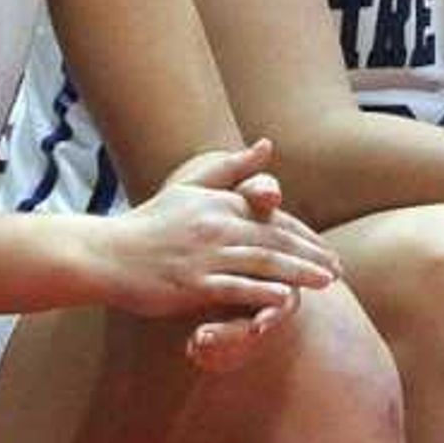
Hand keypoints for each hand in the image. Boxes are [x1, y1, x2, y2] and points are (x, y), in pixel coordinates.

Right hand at [94, 139, 343, 329]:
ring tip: (326, 282)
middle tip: (338, 270)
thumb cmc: (150, 222)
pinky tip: (286, 298)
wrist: (105, 253)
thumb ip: (231, 168)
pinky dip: (262, 292)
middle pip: (277, 239)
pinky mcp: (191, 283)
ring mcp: (205, 255)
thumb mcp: (192, 187)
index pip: (275, 218)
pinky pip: (234, 287)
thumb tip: (268, 144)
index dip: (305, 235)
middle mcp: (218, 226)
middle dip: (312, 255)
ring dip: (299, 272)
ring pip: (264, 262)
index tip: (327, 250)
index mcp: (222, 203)